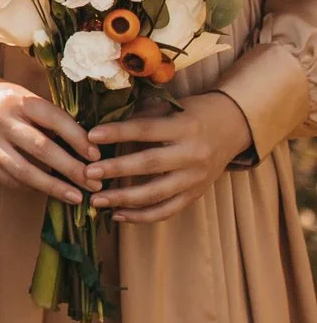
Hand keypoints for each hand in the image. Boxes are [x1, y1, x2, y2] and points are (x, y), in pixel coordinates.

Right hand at [0, 73, 96, 204]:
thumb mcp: (27, 99)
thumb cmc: (7, 100)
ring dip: (54, 187)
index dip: (78, 139)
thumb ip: (51, 120)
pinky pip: (9, 179)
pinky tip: (47, 190)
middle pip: (42, 148)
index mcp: (19, 101)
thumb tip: (88, 149)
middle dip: (72, 169)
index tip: (97, 156)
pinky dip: (31, 187)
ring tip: (76, 197)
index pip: (55, 120)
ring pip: (24, 170)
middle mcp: (0, 120)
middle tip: (94, 184)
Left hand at [85, 94, 251, 222]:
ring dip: (124, 199)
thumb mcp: (172, 107)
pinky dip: (142, 216)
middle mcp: (193, 154)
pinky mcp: (196, 194)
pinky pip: (167, 210)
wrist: (234, 127)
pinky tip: (117, 214)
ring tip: (96, 200)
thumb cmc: (193, 113)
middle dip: (116, 169)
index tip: (90, 135)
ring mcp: (196, 178)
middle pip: (150, 164)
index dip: (118, 133)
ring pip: (157, 193)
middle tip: (88, 173)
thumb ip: (141, 116)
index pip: (146, 130)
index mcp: (185, 127)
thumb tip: (102, 127)